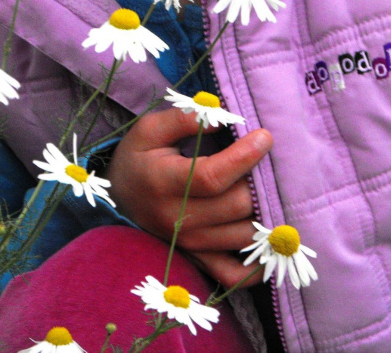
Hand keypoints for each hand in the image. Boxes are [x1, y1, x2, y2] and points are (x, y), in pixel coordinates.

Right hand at [107, 107, 272, 288]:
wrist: (118, 200)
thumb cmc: (138, 159)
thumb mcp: (149, 130)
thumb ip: (183, 119)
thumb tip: (220, 117)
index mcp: (164, 183)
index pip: (213, 176)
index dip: (244, 157)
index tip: (264, 136)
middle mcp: (178, 219)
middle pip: (236, 206)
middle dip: (260, 180)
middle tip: (270, 160)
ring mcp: (190, 244)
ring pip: (244, 236)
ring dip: (266, 212)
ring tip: (272, 188)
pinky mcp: (199, 259)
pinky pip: (235, 274)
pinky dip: (259, 264)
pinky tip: (269, 239)